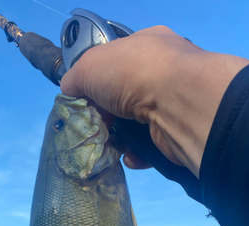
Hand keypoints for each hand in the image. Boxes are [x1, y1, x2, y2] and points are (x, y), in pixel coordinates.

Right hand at [61, 26, 248, 176]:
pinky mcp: (178, 132)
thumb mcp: (90, 66)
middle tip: (94, 127)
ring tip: (108, 146)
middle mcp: (165, 71)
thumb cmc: (133, 73)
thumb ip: (76, 77)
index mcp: (147, 45)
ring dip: (120, 138)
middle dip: (107, 114)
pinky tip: (129, 156)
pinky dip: (138, 154)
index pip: (117, 62)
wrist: (178, 103)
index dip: (98, 81)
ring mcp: (174, 102)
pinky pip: (153, 146)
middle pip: (126, 96)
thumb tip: (69, 90)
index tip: (86, 100)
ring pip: (139, 124)